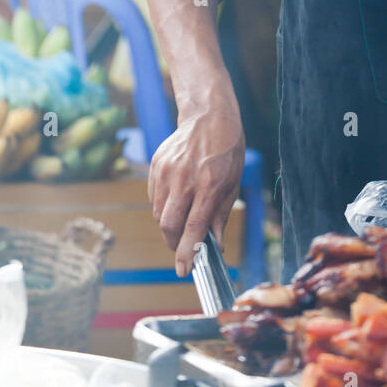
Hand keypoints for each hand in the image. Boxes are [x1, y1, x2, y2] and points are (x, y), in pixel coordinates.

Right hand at [148, 72, 244, 276]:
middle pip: (168, 225)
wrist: (208, 116)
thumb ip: (221, 215)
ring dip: (169, 225)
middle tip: (181, 249)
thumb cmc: (226, 151)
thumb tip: (216, 245)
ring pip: (159, 214)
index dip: (187, 252)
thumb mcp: (233, 183)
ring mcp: (167, 172)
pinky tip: (176, 198)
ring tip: (183, 218)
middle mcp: (185, 180)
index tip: (183, 271)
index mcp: (209, 185)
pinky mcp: (156, 166)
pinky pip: (154, 197)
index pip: (193, 227)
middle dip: (173, 244)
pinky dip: (163, 206)